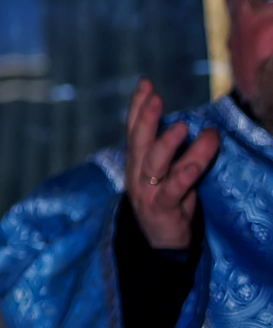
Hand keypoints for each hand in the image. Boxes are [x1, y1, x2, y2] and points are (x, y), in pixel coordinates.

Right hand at [125, 77, 218, 250]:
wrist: (160, 244)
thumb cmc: (168, 202)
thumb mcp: (167, 173)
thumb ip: (174, 152)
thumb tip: (188, 122)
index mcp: (137, 163)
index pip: (134, 129)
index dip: (138, 106)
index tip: (146, 83)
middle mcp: (137, 174)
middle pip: (138, 141)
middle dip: (145, 117)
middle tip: (155, 96)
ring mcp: (147, 192)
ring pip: (155, 164)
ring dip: (166, 144)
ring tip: (180, 126)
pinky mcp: (161, 209)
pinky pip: (172, 192)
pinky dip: (182, 178)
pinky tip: (193, 167)